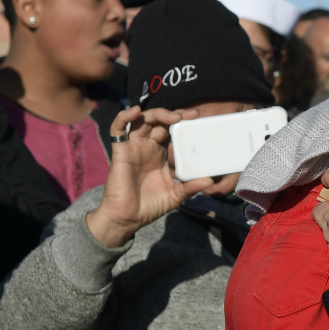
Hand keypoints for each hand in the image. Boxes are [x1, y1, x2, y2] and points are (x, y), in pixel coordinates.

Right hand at [86, 106, 214, 247]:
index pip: (172, 131)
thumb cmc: (150, 206)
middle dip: (176, 115)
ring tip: (174, 117)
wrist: (128, 218)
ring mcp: (134, 147)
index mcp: (161, 154)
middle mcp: (148, 147)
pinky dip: (124, 116)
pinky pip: (118, 128)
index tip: (198, 119)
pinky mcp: (120, 150)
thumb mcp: (176, 194)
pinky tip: (135, 111)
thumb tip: (210, 181)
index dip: (183, 123)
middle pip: (160, 121)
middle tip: (192, 116)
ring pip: (143, 120)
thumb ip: (191, 186)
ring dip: (158, 113)